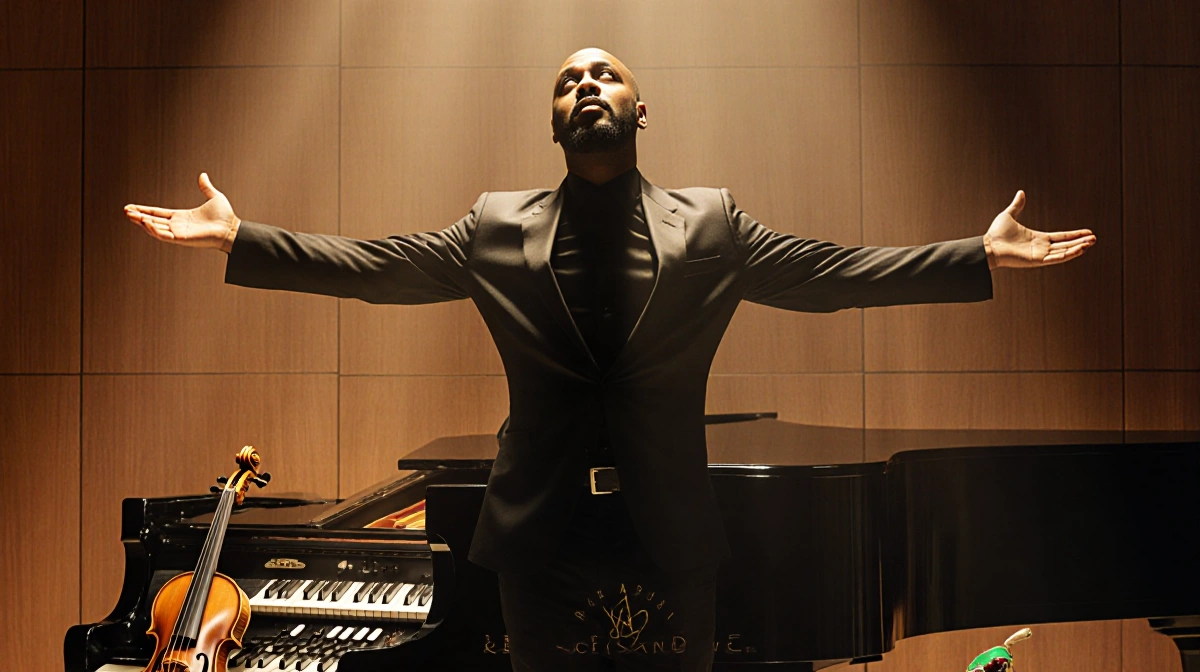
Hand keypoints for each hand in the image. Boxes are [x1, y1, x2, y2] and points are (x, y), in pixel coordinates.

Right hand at [124, 173, 240, 252]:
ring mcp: (179, 233)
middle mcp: (177, 225)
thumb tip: (203, 175)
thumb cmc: (225, 216)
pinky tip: (145, 222)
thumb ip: (205, 187)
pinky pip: (164, 235)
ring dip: (142, 222)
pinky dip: (153, 229)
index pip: (159, 213)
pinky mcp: (182, 239)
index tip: (132, 207)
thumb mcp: (214, 197)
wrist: (232, 228)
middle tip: (125, 211)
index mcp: (182, 217)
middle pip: (152, 220)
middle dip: (138, 216)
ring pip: (155, 228)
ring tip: (130, 215)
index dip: (145, 210)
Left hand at [983, 190, 1095, 268]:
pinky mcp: (1037, 261)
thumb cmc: (996, 234)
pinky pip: (1057, 258)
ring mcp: (1040, 255)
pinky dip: (1069, 254)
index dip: (1074, 234)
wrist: (988, 245)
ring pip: (1064, 252)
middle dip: (1081, 241)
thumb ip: (1018, 205)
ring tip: (1091, 243)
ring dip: (1078, 247)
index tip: (1087, 232)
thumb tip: (1021, 193)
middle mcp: (1041, 247)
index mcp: (1038, 238)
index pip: (1061, 236)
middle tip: (1094, 238)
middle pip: (1066, 244)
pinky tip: (1080, 249)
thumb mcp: (1009, 215)